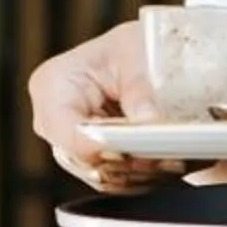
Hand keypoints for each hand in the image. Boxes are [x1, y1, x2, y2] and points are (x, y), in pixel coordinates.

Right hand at [29, 21, 226, 193]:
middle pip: (84, 160)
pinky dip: (142, 177)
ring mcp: (71, 144)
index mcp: (52, 85)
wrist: (149, 54)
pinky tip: (167, 164)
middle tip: (167, 158)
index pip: (68, 132)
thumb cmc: (136, 45)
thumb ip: (140, 88)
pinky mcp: (94, 160)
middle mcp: (53, 121)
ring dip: (139, 172)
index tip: (137, 148)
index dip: (103, 146)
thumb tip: (147, 120)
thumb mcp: (140, 53)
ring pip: (100, 176)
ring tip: (174, 160)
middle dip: (127, 162)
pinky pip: (115, 181)